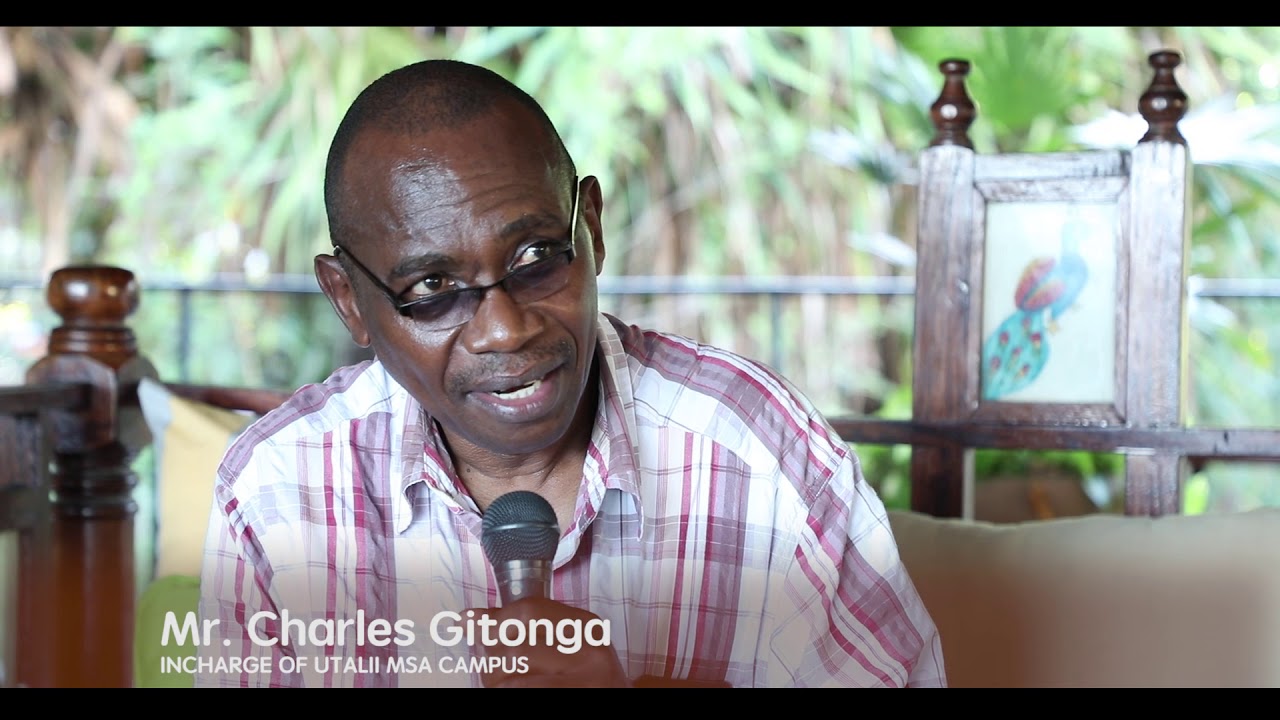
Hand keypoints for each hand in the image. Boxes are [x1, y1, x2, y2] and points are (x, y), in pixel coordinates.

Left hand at [472, 597, 628, 687]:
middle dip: (490, 650)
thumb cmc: (588, 676)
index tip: (469, 620)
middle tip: (483, 654)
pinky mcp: (573, 697)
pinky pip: (523, 689)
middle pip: (517, 644)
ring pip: (513, 676)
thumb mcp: (570, 644)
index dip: (494, 616)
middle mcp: (589, 654)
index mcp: (588, 629)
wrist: (615, 699)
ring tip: (495, 676)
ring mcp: (582, 682)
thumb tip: (470, 618)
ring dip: (493, 677)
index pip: (531, 612)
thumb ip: (530, 627)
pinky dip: (502, 687)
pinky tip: (501, 686)